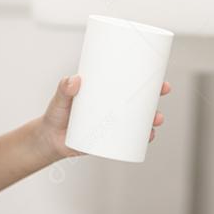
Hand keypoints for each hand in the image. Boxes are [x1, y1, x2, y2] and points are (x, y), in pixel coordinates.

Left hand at [36, 75, 171, 161]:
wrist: (49, 139)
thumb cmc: (55, 114)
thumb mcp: (60, 98)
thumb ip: (64, 88)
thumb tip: (74, 80)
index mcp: (104, 91)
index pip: (128, 82)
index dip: (146, 77)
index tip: (158, 73)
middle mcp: (112, 106)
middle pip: (140, 99)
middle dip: (156, 94)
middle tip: (163, 90)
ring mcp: (113, 123)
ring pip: (140, 119)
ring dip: (153, 118)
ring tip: (157, 118)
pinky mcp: (111, 140)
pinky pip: (132, 139)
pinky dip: (143, 138)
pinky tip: (149, 136)